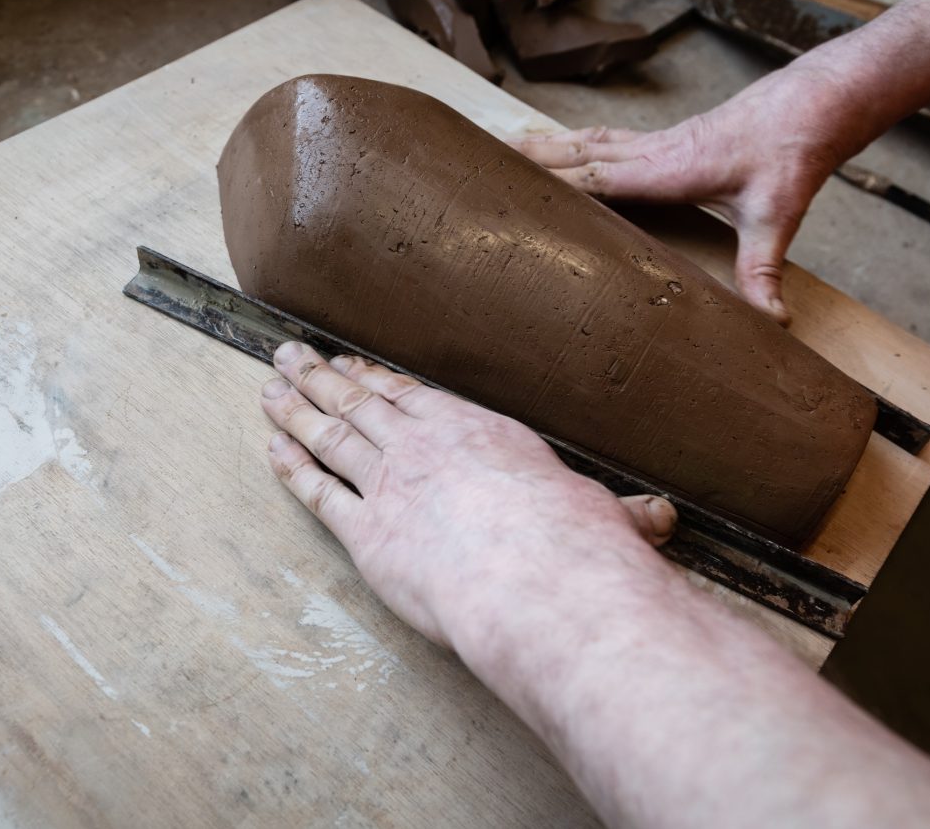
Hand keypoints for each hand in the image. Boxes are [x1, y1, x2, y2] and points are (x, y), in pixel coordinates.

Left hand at [259, 341, 675, 647]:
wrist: (537, 576)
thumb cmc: (574, 541)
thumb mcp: (602, 514)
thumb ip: (620, 515)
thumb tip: (660, 521)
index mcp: (476, 430)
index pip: (412, 396)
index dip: (375, 379)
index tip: (350, 365)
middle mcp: (425, 446)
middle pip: (361, 403)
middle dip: (321, 377)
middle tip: (289, 354)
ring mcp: (391, 485)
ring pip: (330, 436)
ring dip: (295, 409)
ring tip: (269, 387)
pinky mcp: (367, 533)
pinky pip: (319, 492)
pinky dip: (292, 469)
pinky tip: (272, 449)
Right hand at [510, 65, 869, 325]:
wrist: (814, 103)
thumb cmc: (793, 150)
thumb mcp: (779, 214)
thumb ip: (765, 270)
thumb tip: (770, 320)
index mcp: (667, 168)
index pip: (595, 174)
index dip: (550, 180)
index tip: (506, 183)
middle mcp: (653, 150)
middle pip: (575, 153)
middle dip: (526, 158)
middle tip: (477, 160)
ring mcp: (657, 142)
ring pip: (585, 142)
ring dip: (543, 145)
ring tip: (500, 148)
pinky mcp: (666, 140)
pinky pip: (606, 140)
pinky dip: (574, 143)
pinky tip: (562, 145)